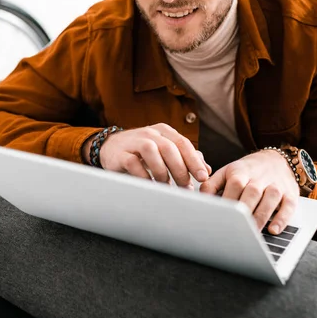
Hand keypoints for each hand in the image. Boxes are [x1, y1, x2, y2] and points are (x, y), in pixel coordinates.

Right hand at [86, 123, 210, 188]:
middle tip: (185, 186)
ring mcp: (134, 141)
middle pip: (169, 147)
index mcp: (164, 131)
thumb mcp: (165, 152)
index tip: (203, 177)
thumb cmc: (143, 153)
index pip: (183, 143)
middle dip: (180, 169)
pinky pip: (133, 163)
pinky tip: (150, 184)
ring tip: (166, 185)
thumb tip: (206, 170)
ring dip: (161, 170)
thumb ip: (185, 158)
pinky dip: (144, 175)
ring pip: (151, 150)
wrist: (111, 148)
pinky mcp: (120, 154)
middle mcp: (150, 133)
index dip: (194, 160)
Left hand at [199, 150, 299, 233]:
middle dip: (245, 211)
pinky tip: (274, 230)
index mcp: (240, 172)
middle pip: (252, 192)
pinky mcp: (290, 194)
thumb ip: (211, 185)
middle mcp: (259, 178)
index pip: (234, 185)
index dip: (228, 200)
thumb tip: (199, 199)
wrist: (275, 159)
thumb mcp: (227, 172)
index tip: (221, 216)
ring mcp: (276, 185)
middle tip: (237, 228)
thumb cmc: (247, 171)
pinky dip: (282, 218)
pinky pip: (288, 206)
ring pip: (270, 199)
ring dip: (261, 216)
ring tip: (253, 232)